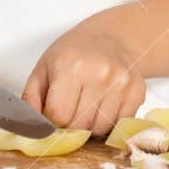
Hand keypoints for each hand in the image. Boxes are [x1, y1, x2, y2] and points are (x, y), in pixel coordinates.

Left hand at [22, 24, 146, 135]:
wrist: (109, 38)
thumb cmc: (71, 55)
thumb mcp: (43, 69)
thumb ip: (30, 100)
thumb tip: (30, 128)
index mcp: (71, 65)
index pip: (58, 115)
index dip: (52, 119)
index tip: (54, 110)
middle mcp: (100, 72)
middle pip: (79, 125)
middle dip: (71, 124)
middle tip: (71, 106)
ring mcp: (122, 82)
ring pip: (99, 129)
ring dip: (90, 125)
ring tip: (88, 104)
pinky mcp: (138, 91)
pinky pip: (118, 126)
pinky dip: (108, 122)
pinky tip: (104, 104)